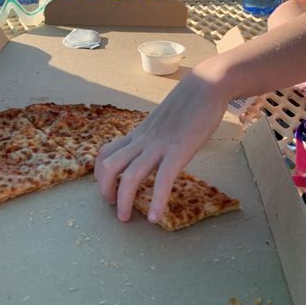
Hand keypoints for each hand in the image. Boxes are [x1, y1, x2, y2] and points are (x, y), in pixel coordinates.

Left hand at [94, 68, 229, 222]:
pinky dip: (157, 201)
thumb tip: (150, 152)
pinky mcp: (179, 150)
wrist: (207, 86)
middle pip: (108, 165)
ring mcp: (159, 145)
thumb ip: (152, 137)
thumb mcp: (161, 122)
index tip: (107, 188)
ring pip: (130, 175)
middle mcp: (142, 140)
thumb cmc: (187, 104)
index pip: (105, 153)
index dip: (99, 173)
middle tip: (112, 205)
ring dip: (123, 201)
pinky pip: (163, 179)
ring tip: (125, 218)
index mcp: (138, 134)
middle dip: (104, 189)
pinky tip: (155, 218)